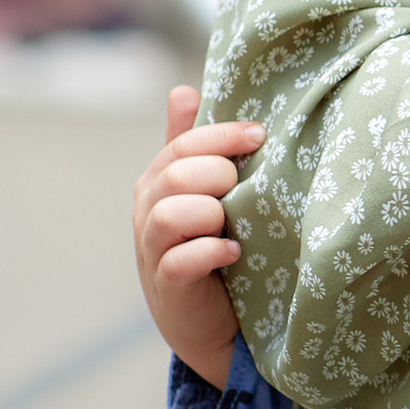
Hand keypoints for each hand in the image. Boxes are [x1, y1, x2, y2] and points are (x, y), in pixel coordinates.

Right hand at [133, 84, 264, 381]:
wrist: (205, 320)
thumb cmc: (206, 244)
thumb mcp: (200, 192)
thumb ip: (191, 146)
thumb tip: (183, 88)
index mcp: (158, 181)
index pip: (183, 145)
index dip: (222, 136)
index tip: (261, 135)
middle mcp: (148, 211)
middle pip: (176, 174)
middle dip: (217, 174)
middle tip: (243, 188)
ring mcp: (153, 250)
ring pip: (171, 214)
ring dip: (210, 213)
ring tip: (233, 223)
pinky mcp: (169, 286)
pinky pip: (180, 261)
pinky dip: (209, 253)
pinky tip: (234, 252)